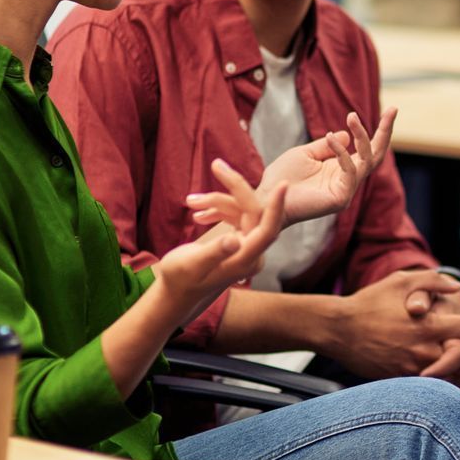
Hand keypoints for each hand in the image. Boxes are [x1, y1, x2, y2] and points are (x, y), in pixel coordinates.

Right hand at [156, 160, 285, 318]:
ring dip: (219, 201)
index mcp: (245, 260)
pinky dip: (218, 210)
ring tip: (190, 199)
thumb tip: (233, 239)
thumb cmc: (179, 280)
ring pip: (242, 214)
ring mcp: (247, 249)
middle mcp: (252, 254)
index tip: (284, 184)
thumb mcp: (191, 265)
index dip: (276, 206)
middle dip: (238, 188)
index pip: (268, 229)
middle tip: (218, 165)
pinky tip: (196, 211)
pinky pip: (235, 219)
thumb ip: (214, 252)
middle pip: (255, 214)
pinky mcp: (239, 244)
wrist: (175, 294)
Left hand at [187, 109, 395, 225]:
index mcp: (342, 169)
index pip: (367, 149)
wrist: (267, 198)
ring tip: (352, 116)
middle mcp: (348, 180)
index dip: (379, 130)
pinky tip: (330, 138)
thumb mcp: (305, 153)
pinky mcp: (340, 198)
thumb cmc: (283, 177)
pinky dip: (342, 153)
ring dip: (362, 136)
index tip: (391, 109)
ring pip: (366, 160)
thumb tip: (346, 135)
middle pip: (376, 155)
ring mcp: (346, 190)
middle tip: (394, 108)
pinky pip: (349, 171)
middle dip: (386, 131)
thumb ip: (326, 145)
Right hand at [327, 270, 459, 379]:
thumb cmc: (370, 302)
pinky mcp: (399, 380)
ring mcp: (412, 368)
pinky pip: (428, 388)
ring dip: (458, 374)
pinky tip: (440, 378)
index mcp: (429, 325)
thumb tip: (457, 288)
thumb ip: (432, 281)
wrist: (338, 330)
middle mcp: (424, 350)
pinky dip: (438, 384)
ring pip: (450, 378)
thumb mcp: (401, 282)